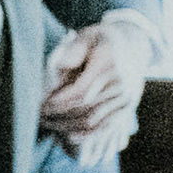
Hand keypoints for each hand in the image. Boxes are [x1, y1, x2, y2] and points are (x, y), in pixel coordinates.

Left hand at [40, 19, 149, 157]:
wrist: (132, 45)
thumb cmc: (101, 41)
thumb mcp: (87, 36)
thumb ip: (74, 50)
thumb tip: (63, 65)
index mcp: (109, 63)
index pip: (81, 90)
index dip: (59, 101)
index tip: (42, 104)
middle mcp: (122, 82)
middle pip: (86, 108)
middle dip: (60, 115)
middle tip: (40, 117)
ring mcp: (127, 96)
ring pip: (95, 120)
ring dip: (70, 126)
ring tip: (50, 125)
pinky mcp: (129, 106)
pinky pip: (109, 125)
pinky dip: (89, 133)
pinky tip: (71, 136)